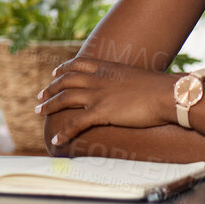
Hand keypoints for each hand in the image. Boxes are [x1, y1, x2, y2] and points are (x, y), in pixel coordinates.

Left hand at [35, 57, 177, 146]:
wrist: (166, 94)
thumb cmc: (158, 87)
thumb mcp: (137, 77)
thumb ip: (125, 80)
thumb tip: (126, 86)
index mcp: (107, 67)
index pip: (78, 64)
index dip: (63, 68)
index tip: (54, 73)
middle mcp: (98, 78)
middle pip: (65, 80)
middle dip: (50, 88)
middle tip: (40, 97)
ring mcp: (98, 94)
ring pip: (64, 98)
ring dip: (48, 105)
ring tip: (38, 112)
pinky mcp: (101, 111)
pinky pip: (75, 123)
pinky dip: (64, 132)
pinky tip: (56, 139)